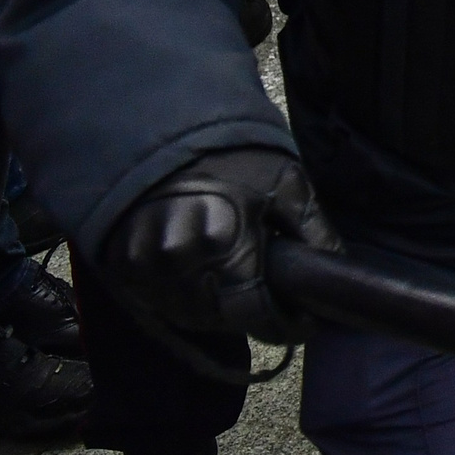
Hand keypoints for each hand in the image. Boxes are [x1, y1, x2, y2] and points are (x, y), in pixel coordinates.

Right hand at [104, 148, 340, 342]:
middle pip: (222, 319)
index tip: (304, 321)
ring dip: (217, 312)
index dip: (284, 323)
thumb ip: (313, 230)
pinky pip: (158, 304)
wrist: (166, 132)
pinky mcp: (121, 268)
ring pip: (189, 316)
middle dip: (252, 315)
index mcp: (223, 240)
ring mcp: (144, 268)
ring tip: (239, 288)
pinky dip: (184, 301)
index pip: (256, 312)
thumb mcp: (286, 181)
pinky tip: (204, 281)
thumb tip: (333, 271)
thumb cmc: (232, 155)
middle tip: (273, 299)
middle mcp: (178, 262)